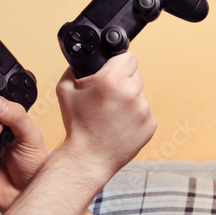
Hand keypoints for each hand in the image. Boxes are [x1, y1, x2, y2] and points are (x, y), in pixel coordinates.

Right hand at [55, 52, 156, 178]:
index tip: (115, 70)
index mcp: (111, 80)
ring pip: (140, 95)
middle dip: (124, 82)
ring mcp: (143, 109)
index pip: (128, 57)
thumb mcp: (65, 90)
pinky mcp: (150, 125)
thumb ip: (74, 69)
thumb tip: (82, 61)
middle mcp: (130, 92)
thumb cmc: (77, 126)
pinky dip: (135, 117)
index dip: (119, 63)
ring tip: (113, 115)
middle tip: (109, 97)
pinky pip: (145, 113)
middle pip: (135, 76)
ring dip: (130, 101)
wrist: (88, 157)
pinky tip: (120, 125)